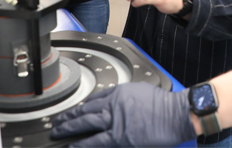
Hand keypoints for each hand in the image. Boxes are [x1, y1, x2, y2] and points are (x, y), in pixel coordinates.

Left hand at [51, 82, 196, 146]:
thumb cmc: (164, 104)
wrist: (175, 114)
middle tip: (57, 121)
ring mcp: (115, 121)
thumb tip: (115, 102)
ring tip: (57, 132)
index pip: (94, 99)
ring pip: (86, 123)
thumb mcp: (142, 90)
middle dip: (69, 116)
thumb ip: (125, 96)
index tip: (74, 110)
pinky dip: (83, 144)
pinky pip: (96, 141)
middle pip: (85, 110)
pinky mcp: (120, 137)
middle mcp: (114, 104)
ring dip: (69, 128)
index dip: (82, 106)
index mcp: (119, 92)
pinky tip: (73, 146)